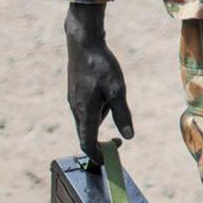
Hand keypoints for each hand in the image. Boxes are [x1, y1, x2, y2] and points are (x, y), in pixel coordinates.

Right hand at [65, 4, 133, 163]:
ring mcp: (73, 100)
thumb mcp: (117, 89)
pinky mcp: (74, 92)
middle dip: (102, 138)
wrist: (84, 43)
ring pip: (88, 118)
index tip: (109, 159)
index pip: (87, 143)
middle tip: (119, 136)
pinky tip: (105, 87)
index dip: (97, 155)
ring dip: (102, 116)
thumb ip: (122, 114)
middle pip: (87, 133)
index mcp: (85, 112)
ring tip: (113, 91)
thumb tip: (130, 136)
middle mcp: (75, 109)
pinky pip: (86, 108)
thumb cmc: (101, 65)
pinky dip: (98, 106)